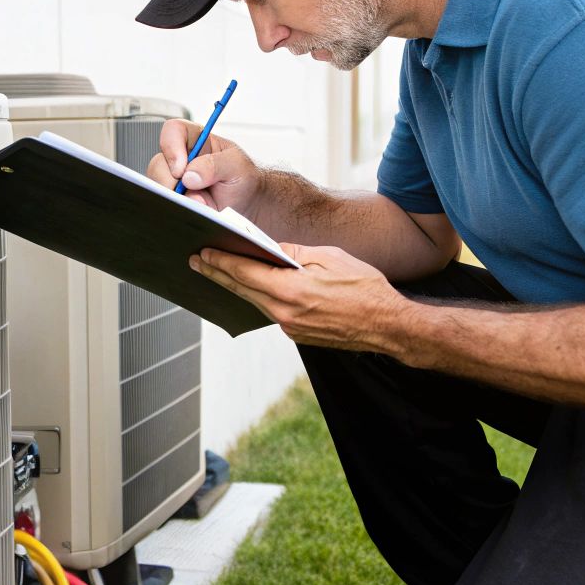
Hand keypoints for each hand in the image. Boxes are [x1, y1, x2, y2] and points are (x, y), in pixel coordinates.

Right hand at [146, 118, 262, 211]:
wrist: (250, 204)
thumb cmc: (245, 178)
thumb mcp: (237, 166)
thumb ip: (215, 165)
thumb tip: (189, 176)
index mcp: (195, 140)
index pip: (172, 131)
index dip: (171, 147)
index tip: (181, 169)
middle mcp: (181, 159)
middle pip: (158, 164)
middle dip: (173, 183)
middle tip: (195, 194)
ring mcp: (176, 182)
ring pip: (159, 188)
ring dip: (180, 200)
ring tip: (204, 204)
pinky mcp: (176, 200)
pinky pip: (167, 205)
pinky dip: (181, 210)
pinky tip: (198, 211)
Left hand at [190, 243, 403, 351]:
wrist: (388, 325)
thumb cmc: (365, 287)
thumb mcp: (330, 257)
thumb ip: (295, 254)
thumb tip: (271, 249)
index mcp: (291, 291)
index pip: (245, 273)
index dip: (221, 261)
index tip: (202, 253)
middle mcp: (285, 314)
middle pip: (242, 290)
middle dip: (218, 274)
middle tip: (197, 262)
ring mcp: (290, 328)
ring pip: (255, 302)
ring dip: (237, 286)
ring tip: (219, 272)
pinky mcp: (298, 335)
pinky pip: (271, 312)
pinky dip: (260, 298)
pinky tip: (254, 287)